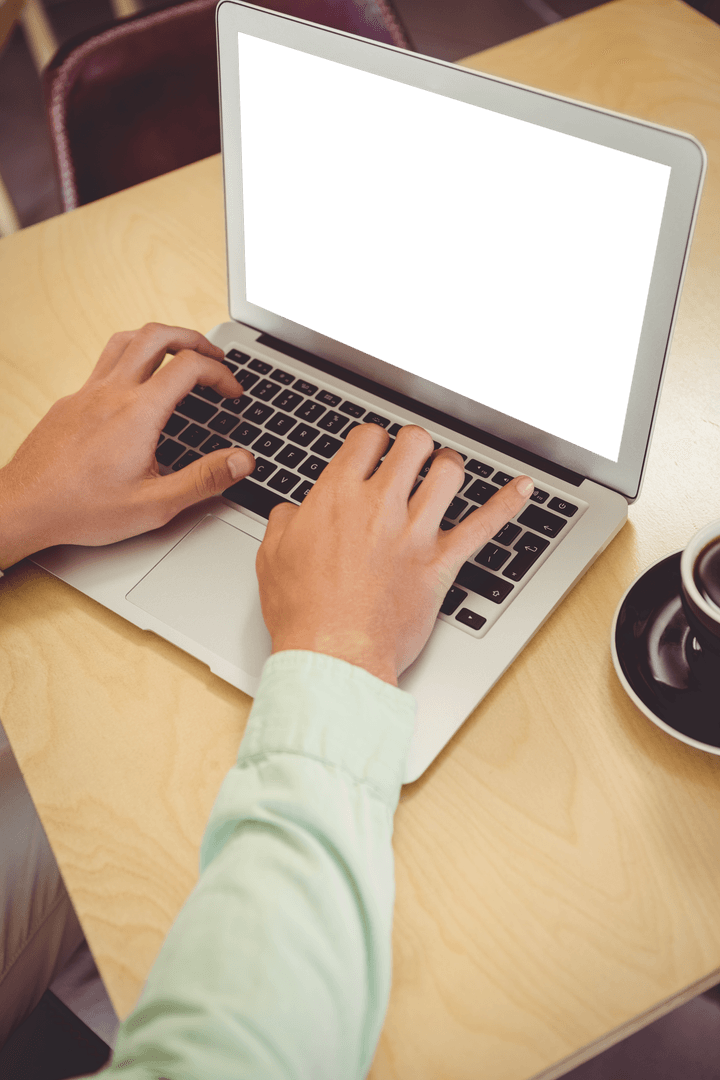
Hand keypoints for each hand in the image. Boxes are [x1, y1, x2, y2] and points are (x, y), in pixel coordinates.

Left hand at [0, 323, 254, 568]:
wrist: (22, 507)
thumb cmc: (81, 509)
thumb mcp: (155, 505)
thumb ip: (204, 479)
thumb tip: (243, 461)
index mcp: (138, 413)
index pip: (190, 367)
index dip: (221, 373)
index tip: (232, 392)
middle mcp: (111, 393)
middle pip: (157, 336)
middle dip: (193, 339)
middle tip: (213, 357)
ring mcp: (86, 393)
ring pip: (126, 340)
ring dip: (159, 339)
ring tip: (179, 354)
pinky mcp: (69, 402)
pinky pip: (104, 364)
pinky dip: (131, 361)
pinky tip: (135, 388)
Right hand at [257, 423, 533, 684]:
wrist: (333, 654)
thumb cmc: (303, 613)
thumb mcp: (272, 557)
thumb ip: (285, 522)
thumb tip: (292, 513)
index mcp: (336, 495)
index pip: (366, 439)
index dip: (372, 440)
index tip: (373, 451)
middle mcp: (379, 504)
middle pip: (412, 444)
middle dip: (413, 445)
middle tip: (411, 456)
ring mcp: (415, 531)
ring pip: (448, 472)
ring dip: (447, 466)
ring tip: (443, 471)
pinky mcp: (440, 562)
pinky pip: (484, 526)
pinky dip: (506, 504)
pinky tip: (522, 490)